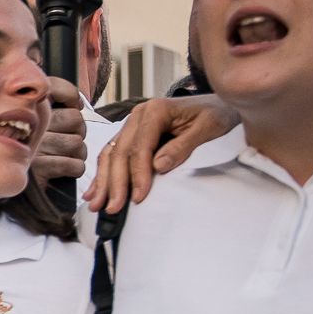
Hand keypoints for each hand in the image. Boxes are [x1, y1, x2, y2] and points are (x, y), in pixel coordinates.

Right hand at [31, 77, 89, 188]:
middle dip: (79, 131)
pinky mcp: (39, 170)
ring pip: (76, 143)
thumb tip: (79, 103)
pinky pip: (73, 165)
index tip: (74, 105)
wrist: (0, 180)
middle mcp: (26, 125)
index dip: (71, 96)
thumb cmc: (23, 150)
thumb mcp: (31, 122)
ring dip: (78, 153)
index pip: (56, 87)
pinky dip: (75, 168)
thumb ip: (52, 107)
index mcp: (25, 109)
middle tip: (69, 137)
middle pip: (75, 118)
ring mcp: (32, 148)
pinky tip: (66, 168)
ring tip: (68, 155)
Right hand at [87, 95, 236, 215]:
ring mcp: (132, 124)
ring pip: (111, 154)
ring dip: (103, 181)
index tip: (138, 197)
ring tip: (96, 205)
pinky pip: (112, 154)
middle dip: (115, 183)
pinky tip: (94, 191)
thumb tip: (158, 166)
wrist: (219, 105)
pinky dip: (103, 174)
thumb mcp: (208, 128)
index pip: (140, 147)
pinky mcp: (131, 134)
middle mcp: (139, 115)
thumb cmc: (217, 115)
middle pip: (120, 152)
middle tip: (112, 208)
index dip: (137, 174)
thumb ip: (183, 146)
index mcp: (156, 110)